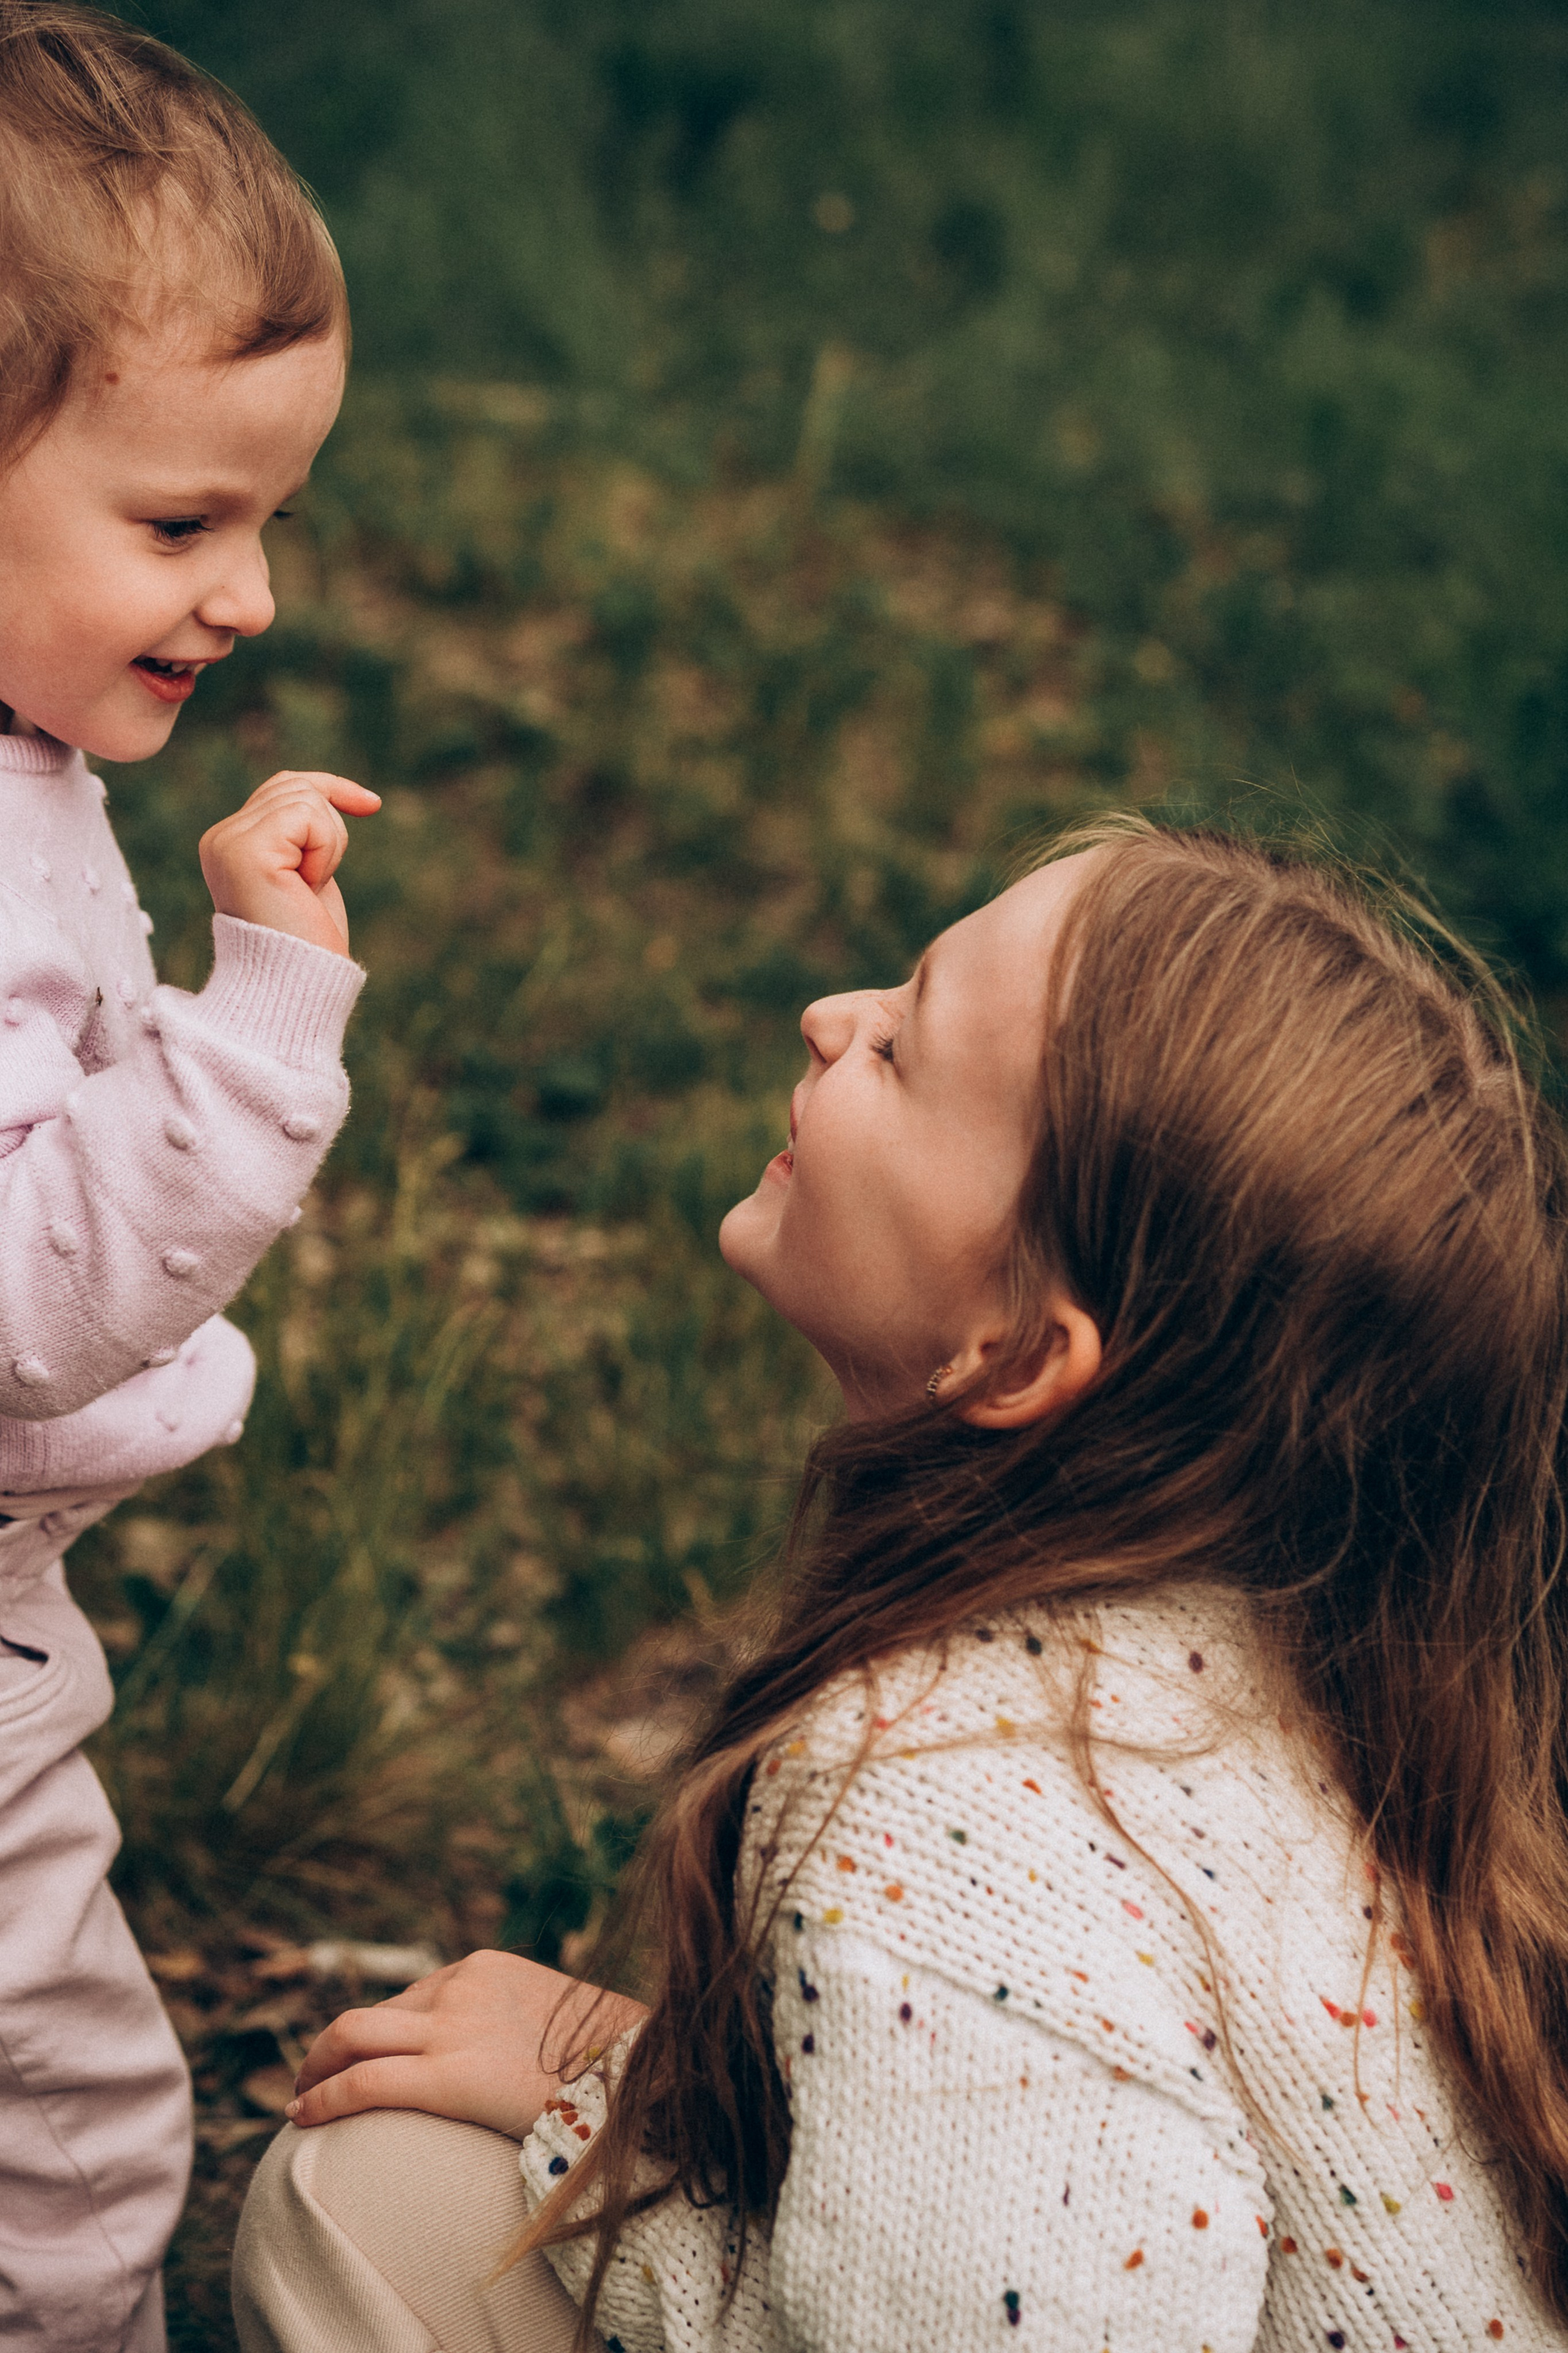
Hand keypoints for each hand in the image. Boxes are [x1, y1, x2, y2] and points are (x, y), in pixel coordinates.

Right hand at [199, 770, 380, 956]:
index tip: (372, 805)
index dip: (331, 788)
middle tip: (314, 883)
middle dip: (329, 831)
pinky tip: (308, 885)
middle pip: (297, 786)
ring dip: (328, 846)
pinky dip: (325, 851)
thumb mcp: (307, 874)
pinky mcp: (246, 851)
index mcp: (230, 843)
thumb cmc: (308, 941)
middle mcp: (220, 839)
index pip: (284, 786)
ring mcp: (228, 843)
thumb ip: (301, 834)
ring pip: (305, 798)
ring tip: (308, 888)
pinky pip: (307, 815)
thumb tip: (327, 792)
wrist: (297, 986)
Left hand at [286, 1949, 646, 2138]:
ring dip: (315, 2068)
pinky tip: (301, 2117)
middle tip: (311, 2079)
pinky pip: (362, 2082)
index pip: (412, 1999)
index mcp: (487, 1969)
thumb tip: (509, 2064)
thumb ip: (519, 2029)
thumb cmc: (609, 2060)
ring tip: (299, 2100)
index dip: (376, 2033)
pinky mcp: (447, 2074)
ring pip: (351, 2036)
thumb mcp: (556, 2023)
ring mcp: (452, 2026)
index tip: (358, 2059)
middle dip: (329, 2046)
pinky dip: (323, 2097)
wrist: (635, 2073)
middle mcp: (461, 1986)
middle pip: (371, 2013)